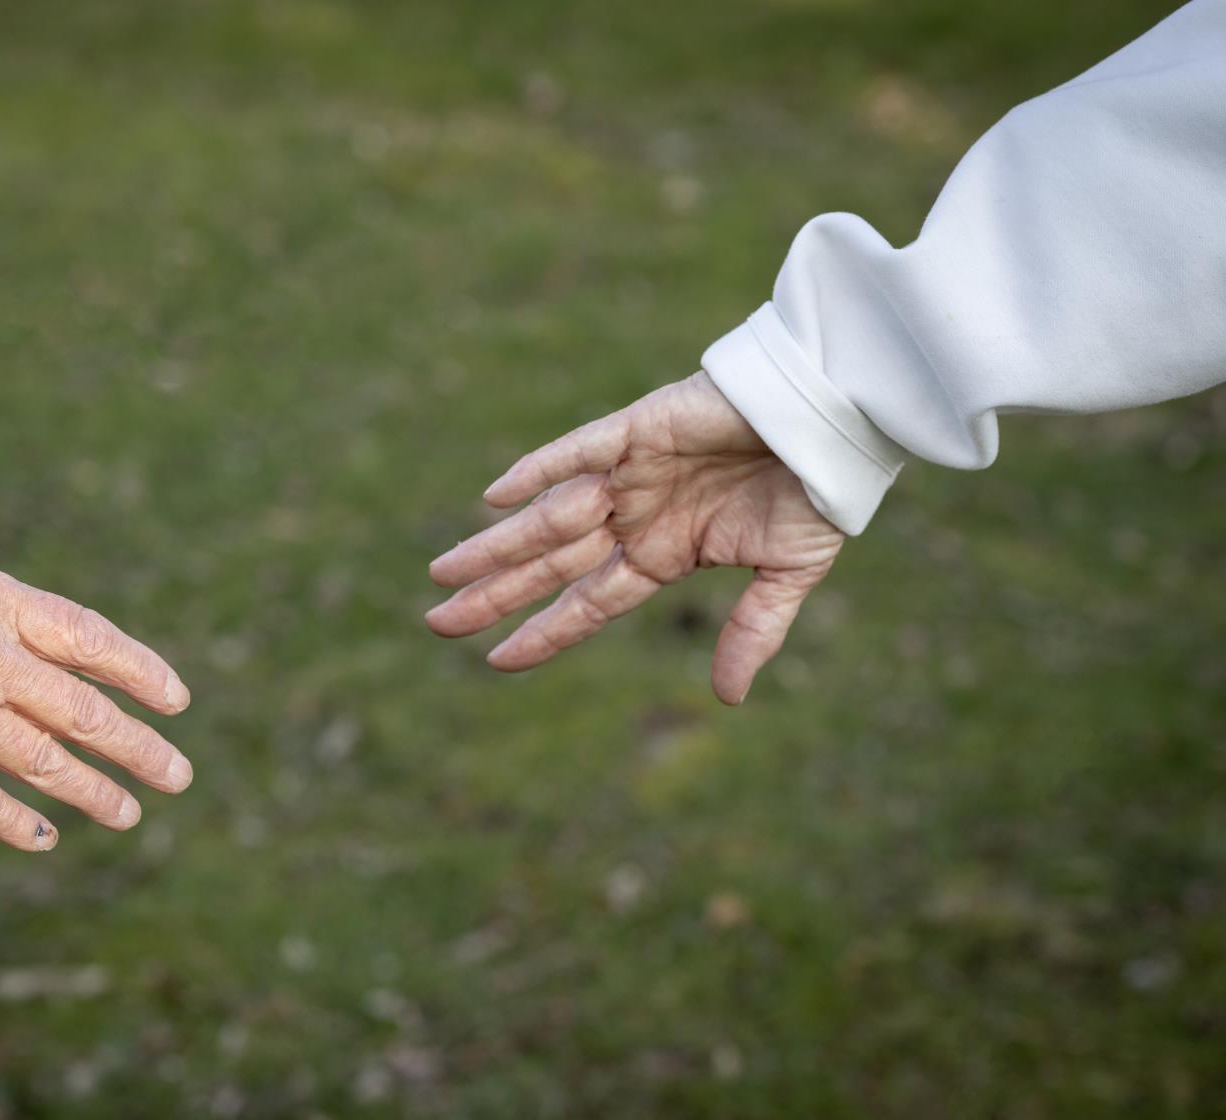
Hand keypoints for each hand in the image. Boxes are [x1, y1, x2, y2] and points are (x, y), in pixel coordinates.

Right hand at [0, 552, 191, 850]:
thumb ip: (10, 620)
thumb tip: (75, 661)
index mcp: (0, 603)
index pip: (92, 639)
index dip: (140, 671)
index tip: (176, 700)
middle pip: (83, 712)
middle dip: (137, 748)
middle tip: (178, 776)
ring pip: (45, 761)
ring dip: (94, 792)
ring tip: (130, 814)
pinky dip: (17, 823)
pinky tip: (46, 839)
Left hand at [427, 372, 843, 704]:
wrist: (835, 419)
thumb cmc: (814, 491)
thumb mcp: (786, 574)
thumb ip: (753, 631)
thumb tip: (728, 699)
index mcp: (663, 553)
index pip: (587, 603)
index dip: (543, 632)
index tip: (494, 662)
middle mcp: (634, 517)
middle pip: (549, 566)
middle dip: (493, 594)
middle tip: (435, 623)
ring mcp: (629, 474)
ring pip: (548, 518)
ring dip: (497, 545)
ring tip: (442, 573)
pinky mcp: (637, 429)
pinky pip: (578, 450)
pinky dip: (539, 470)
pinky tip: (495, 495)